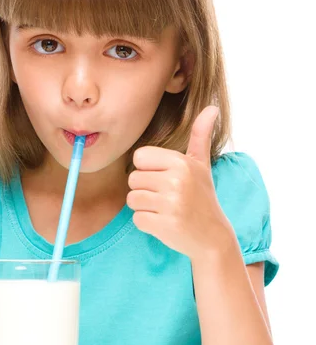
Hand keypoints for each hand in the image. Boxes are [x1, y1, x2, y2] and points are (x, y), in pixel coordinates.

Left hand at [126, 106, 234, 260]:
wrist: (212, 236)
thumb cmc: (202, 197)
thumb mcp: (201, 164)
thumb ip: (200, 136)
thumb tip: (212, 108)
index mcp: (181, 163)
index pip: (139, 157)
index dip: (147, 169)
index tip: (164, 178)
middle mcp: (177, 181)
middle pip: (132, 179)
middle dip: (144, 190)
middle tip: (165, 197)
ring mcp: (170, 205)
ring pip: (132, 199)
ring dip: (144, 207)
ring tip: (165, 209)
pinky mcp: (164, 225)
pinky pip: (137, 219)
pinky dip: (147, 223)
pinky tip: (165, 222)